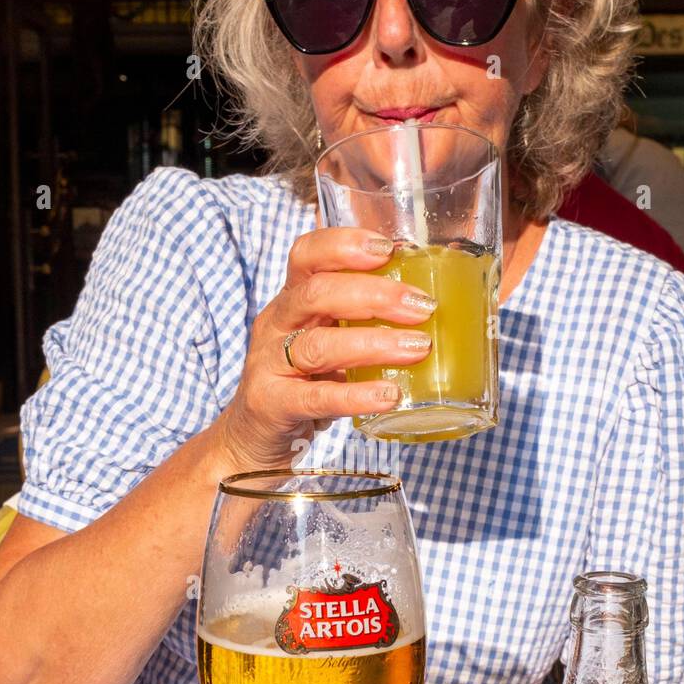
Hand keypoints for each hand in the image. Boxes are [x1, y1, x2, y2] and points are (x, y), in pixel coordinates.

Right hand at [215, 227, 435, 469]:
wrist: (251, 438)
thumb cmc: (302, 383)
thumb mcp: (326, 341)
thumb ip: (361, 321)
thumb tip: (431, 309)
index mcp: (291, 300)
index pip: (307, 255)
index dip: (344, 244)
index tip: (388, 248)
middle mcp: (276, 325)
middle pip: (317, 293)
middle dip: (375, 295)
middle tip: (422, 307)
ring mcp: (268, 365)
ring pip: (319, 346)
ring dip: (374, 344)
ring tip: (418, 348)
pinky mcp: (271, 405)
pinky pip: (316, 397)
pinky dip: (357, 395)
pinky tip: (390, 395)